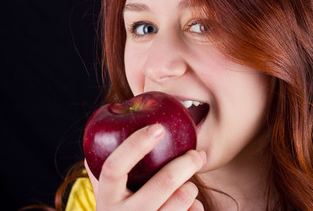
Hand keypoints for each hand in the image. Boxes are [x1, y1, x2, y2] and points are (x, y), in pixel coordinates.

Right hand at [84, 123, 205, 210]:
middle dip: (187, 162)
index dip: (135, 144)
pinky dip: (195, 206)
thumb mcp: (109, 194)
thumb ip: (111, 168)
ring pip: (182, 198)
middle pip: (164, 182)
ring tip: (188, 185)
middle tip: (198, 154)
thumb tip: (120, 119)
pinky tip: (190, 205)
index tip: (159, 127)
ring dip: (190, 187)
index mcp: (106, 199)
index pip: (114, 167)